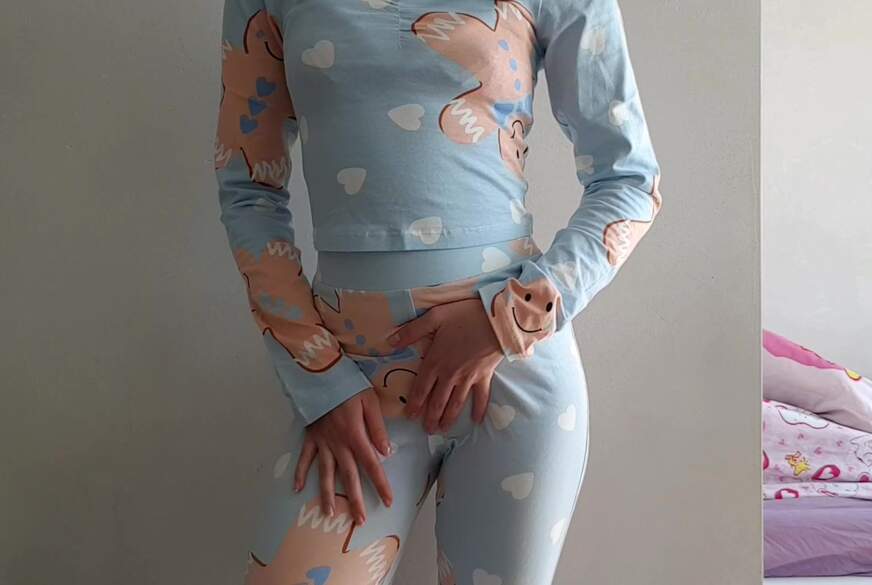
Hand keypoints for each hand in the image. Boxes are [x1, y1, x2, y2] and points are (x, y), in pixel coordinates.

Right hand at [292, 388, 392, 525]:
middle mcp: (338, 445)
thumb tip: (387, 452)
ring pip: (325, 474)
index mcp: (356, 437)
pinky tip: (296, 489)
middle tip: (360, 521)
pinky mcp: (310, 437)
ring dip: (327, 495)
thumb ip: (377, 428)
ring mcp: (322, 443)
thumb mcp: (369, 402)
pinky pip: (304, 458)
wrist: (319, 375)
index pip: (372, 465)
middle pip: (348, 477)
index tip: (388, 502)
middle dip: (355, 500)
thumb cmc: (348, 386)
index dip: (381, 485)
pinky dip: (299, 473)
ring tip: (329, 514)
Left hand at [389, 298, 503, 432]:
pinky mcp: (484, 377)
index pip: (421, 388)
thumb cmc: (465, 316)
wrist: (497, 320)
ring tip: (443, 430)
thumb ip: (412, 331)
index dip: (415, 404)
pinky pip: (481, 398)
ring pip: (456, 404)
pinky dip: (479, 410)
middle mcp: (450, 375)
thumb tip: (390, 341)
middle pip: (437, 401)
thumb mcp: (435, 317)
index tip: (410, 417)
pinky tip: (476, 421)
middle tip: (427, 430)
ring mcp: (468, 379)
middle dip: (431, 417)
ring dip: (448, 419)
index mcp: (435, 362)